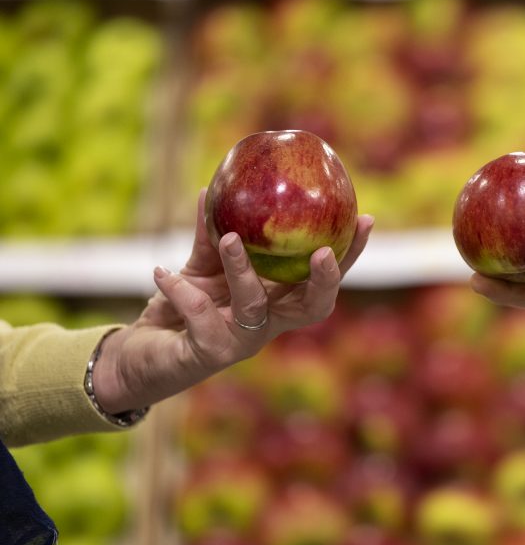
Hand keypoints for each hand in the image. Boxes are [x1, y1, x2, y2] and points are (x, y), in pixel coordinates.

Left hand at [93, 190, 373, 413]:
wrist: (139, 353)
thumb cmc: (179, 308)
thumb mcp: (200, 267)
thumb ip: (211, 235)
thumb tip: (213, 189)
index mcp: (277, 300)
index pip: (322, 278)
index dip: (350, 254)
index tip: (366, 219)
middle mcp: (268, 324)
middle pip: (312, 307)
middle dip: (324, 279)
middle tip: (322, 251)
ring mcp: (241, 342)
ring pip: (254, 306)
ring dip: (243, 270)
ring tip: (229, 238)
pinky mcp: (208, 355)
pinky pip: (200, 316)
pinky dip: (180, 289)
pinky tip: (162, 272)